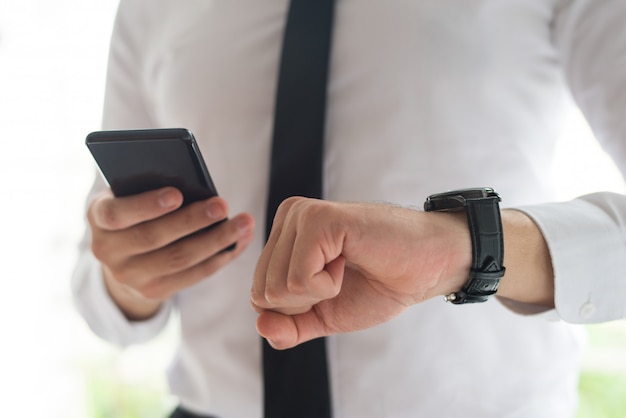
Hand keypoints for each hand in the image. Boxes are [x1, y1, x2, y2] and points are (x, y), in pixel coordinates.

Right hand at [88, 187, 254, 319]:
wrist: (123, 252)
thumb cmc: (136, 207)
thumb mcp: (131, 192)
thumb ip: (150, 185)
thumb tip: (195, 185)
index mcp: (98, 217)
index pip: (117, 214)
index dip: (146, 205)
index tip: (177, 194)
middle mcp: (108, 251)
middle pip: (154, 238)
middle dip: (193, 221)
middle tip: (222, 205)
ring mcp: (129, 276)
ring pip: (178, 259)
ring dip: (216, 240)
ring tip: (243, 223)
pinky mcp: (153, 291)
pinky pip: (192, 275)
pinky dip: (220, 258)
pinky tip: (240, 241)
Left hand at [251, 197, 470, 348]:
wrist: (425, 268)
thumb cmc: (378, 285)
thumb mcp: (325, 315)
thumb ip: (290, 327)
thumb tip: (260, 327)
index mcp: (284, 236)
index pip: (258, 295)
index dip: (297, 310)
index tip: (332, 285)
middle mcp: (288, 217)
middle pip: (262, 293)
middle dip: (306, 303)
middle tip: (341, 276)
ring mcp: (302, 215)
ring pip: (277, 288)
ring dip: (320, 293)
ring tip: (347, 265)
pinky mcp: (319, 219)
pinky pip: (299, 280)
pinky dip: (328, 286)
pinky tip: (349, 259)